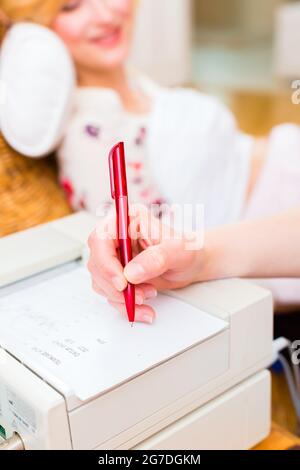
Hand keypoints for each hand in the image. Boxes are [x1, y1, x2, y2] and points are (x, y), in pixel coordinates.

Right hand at [87, 206, 202, 323]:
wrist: (193, 264)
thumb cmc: (187, 249)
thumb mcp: (177, 250)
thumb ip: (155, 259)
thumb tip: (131, 273)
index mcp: (127, 220)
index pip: (100, 238)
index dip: (106, 262)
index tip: (122, 282)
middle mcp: (117, 237)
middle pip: (97, 263)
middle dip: (115, 285)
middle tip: (138, 295)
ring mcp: (116, 258)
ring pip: (101, 282)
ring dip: (122, 297)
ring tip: (149, 295)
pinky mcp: (118, 275)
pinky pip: (111, 294)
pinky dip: (126, 305)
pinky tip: (144, 308)